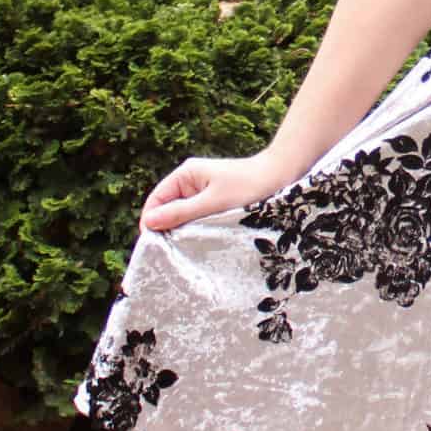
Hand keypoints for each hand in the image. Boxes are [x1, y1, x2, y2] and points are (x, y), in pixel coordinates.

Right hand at [138, 148, 299, 235]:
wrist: (282, 176)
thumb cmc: (250, 186)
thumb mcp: (213, 203)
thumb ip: (181, 213)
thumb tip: (148, 223)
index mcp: (185, 175)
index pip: (156, 201)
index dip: (151, 223)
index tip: (154, 247)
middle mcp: (191, 182)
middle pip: (167, 210)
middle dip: (167, 230)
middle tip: (171, 255)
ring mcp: (204, 192)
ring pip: (183, 216)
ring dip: (184, 232)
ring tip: (187, 251)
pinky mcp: (216, 202)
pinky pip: (199, 218)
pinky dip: (198, 230)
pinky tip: (202, 244)